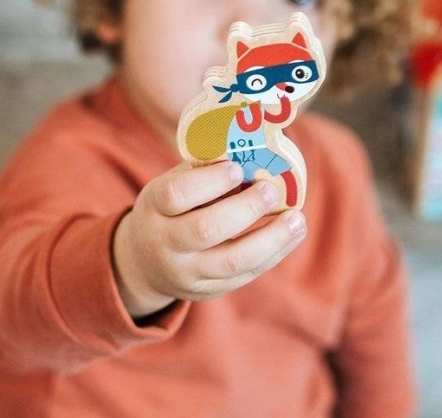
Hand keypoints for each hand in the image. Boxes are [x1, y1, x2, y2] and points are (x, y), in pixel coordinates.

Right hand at [112, 161, 306, 317]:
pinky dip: (274, 254)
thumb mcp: (172, 186)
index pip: (176, 194)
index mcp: (154, 208)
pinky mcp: (208, 291)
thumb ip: (204, 172)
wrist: (145, 262)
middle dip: (245, 208)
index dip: (209, 181)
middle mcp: (166, 243)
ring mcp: (186, 272)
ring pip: (232, 261)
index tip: (237, 168)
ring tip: (296, 219)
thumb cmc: (169, 210)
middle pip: (205, 229)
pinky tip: (292, 234)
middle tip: (270, 189)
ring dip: (271, 238)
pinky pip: (245, 275)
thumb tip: (255, 150)